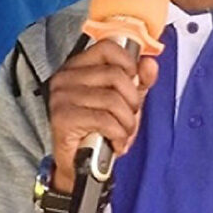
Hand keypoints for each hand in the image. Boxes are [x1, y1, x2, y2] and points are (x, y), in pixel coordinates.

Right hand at [47, 40, 158, 192]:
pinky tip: (115, 142)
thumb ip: (139, 81)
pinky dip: (118, 135)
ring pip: (112, 100)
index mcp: (78, 67)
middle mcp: (66, 77)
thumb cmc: (99, 129)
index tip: (134, 80)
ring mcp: (62, 97)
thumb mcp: (124, 101)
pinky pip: (104, 120)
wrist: (79, 164)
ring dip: (127, 122)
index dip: (129, 63)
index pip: (107, 48)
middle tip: (129, 116)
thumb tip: (150, 64)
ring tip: (123, 132)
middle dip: (132, 101)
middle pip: (115, 75)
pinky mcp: (63, 118)